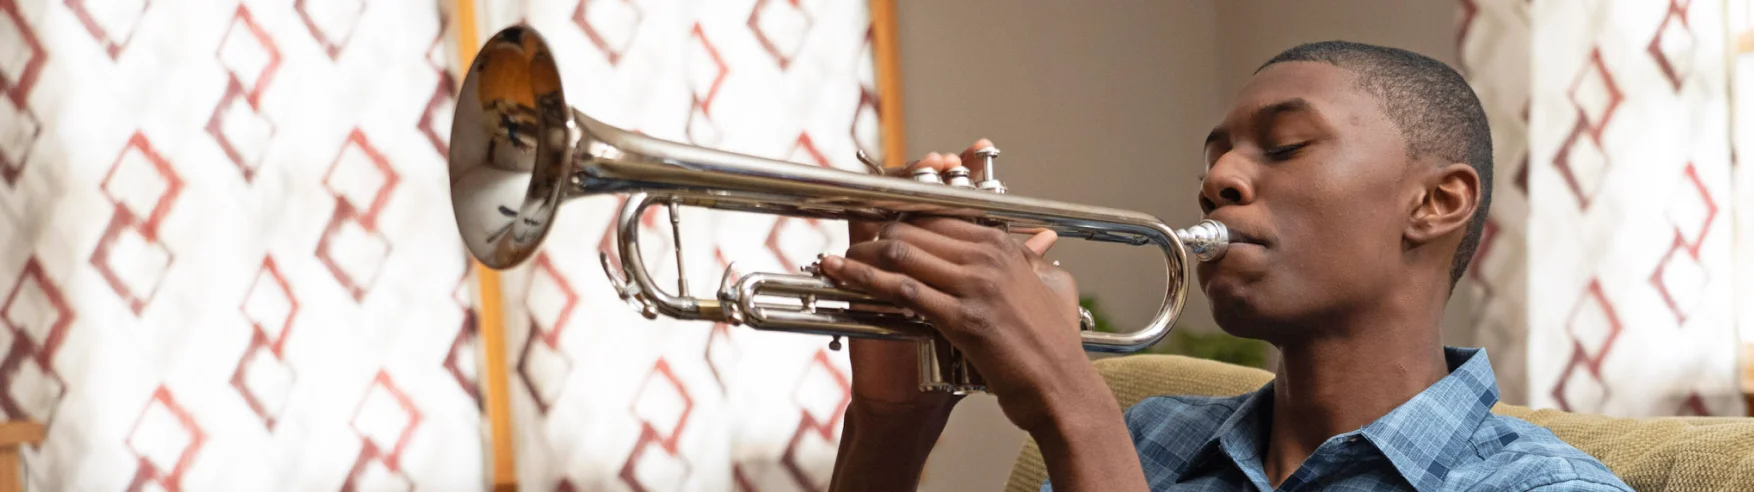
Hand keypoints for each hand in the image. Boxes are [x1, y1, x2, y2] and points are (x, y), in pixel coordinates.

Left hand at [825, 140, 1100, 434]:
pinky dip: (865, 281)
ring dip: (861, 255)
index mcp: (1004, 245)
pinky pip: (902, 291)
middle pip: (913, 228)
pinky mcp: (961, 319)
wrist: (1061, 391)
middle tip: (852, 245)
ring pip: (901, 254)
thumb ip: (1037, 259)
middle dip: (874, 234)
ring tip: (837, 261)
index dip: (900, 218)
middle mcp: (988, 257)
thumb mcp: (1054, 287)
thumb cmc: (1056, 346)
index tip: (876, 224)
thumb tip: (1038, 241)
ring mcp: (975, 286)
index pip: (937, 214)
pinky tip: (841, 277)